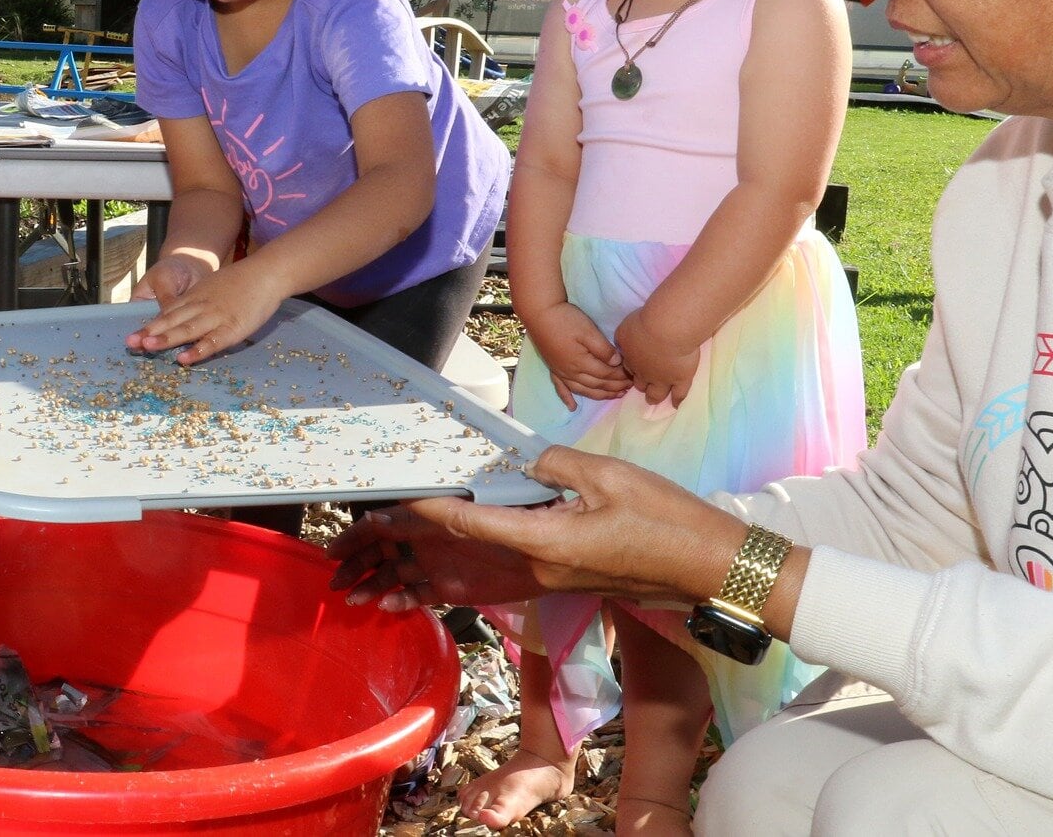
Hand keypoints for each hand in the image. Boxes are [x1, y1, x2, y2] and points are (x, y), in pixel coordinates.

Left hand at [128, 255, 286, 364]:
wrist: (267, 272)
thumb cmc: (242, 282)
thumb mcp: (213, 286)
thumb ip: (199, 301)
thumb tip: (185, 317)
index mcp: (195, 297)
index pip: (167, 313)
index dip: (150, 325)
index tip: (132, 336)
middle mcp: (201, 306)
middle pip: (171, 320)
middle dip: (149, 332)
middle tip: (129, 343)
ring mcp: (216, 317)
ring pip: (186, 329)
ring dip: (166, 338)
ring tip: (147, 347)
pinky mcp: (232, 328)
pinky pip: (211, 342)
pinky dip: (197, 351)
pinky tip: (183, 359)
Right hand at [327, 499, 545, 610]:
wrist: (592, 555)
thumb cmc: (562, 521)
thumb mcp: (525, 513)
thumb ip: (473, 512)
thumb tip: (414, 502)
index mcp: (449, 510)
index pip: (396, 516)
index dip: (364, 530)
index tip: (338, 546)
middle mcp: (442, 535)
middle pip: (388, 543)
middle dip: (357, 557)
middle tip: (333, 577)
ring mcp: (449, 562)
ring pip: (399, 570)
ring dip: (372, 582)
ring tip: (351, 599)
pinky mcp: (461, 588)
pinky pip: (422, 593)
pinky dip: (401, 600)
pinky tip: (385, 609)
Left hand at [328, 445, 747, 610]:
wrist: (709, 569)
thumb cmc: (667, 517)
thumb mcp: (607, 475)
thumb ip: (550, 463)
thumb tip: (508, 455)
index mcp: (543, 539)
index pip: (464, 521)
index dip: (416, 509)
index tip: (378, 498)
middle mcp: (531, 569)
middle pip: (446, 557)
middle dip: (390, 550)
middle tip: (343, 547)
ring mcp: (539, 584)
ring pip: (457, 582)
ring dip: (405, 581)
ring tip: (358, 586)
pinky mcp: (549, 587)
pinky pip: (483, 591)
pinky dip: (442, 592)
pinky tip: (413, 596)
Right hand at [521, 301, 630, 408]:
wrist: (539, 313)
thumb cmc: (565, 320)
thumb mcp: (588, 331)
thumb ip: (604, 349)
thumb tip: (617, 362)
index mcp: (581, 363)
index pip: (606, 374)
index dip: (621, 375)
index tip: (634, 374)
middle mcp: (571, 373)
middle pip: (597, 384)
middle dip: (615, 386)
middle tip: (630, 386)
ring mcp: (561, 372)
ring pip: (584, 390)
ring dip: (600, 394)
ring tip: (615, 395)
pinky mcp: (553, 368)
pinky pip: (561, 388)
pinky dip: (567, 398)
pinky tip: (572, 407)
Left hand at [614, 307, 700, 406]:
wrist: (667, 329)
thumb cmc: (643, 324)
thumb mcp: (624, 328)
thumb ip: (622, 338)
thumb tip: (621, 345)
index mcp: (631, 358)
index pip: (629, 368)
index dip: (632, 369)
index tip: (634, 369)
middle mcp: (644, 373)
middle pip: (640, 383)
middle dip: (640, 385)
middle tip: (643, 386)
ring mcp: (663, 379)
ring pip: (656, 393)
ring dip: (654, 397)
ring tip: (653, 400)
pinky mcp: (681, 379)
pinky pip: (679, 394)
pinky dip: (676, 400)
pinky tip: (675, 405)